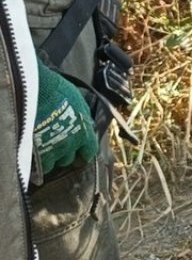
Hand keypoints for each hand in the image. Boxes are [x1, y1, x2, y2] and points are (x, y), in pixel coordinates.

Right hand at [34, 60, 98, 174]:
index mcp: (85, 132)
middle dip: (65, 154)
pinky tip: (34, 156)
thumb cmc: (58, 92)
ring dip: (50, 158)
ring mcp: (54, 151)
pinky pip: (39, 167)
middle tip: (57, 147)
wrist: (36, 95)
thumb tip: (83, 120)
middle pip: (70, 159)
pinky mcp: (38, 155)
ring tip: (44, 150)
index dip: (84, 152)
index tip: (80, 152)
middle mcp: (72, 145)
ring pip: (54, 164)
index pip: (90, 150)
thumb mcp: (78, 101)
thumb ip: (81, 116)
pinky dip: (37, 163)